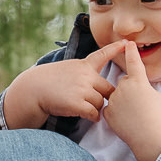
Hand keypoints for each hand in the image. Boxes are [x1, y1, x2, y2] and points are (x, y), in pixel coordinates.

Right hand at [4, 50, 118, 127]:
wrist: (33, 89)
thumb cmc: (49, 80)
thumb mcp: (68, 68)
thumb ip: (83, 73)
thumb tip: (96, 84)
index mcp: (83, 65)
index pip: (102, 55)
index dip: (115, 48)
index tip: (127, 42)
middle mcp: (86, 76)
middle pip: (108, 89)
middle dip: (105, 97)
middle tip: (94, 101)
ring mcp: (82, 89)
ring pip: (101, 103)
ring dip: (96, 108)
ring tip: (83, 107)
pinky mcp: (77, 103)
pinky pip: (94, 114)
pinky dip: (93, 117)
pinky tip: (88, 116)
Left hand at [100, 39, 160, 160]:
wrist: (149, 136)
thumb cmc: (157, 116)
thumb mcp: (156, 96)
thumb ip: (144, 87)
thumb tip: (139, 87)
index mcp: (138, 81)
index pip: (134, 62)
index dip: (131, 52)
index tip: (128, 42)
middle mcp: (124, 87)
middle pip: (124, 82)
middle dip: (130, 89)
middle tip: (139, 104)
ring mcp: (114, 99)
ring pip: (116, 95)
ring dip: (122, 101)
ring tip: (133, 114)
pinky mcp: (108, 111)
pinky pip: (110, 108)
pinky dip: (116, 113)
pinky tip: (125, 120)